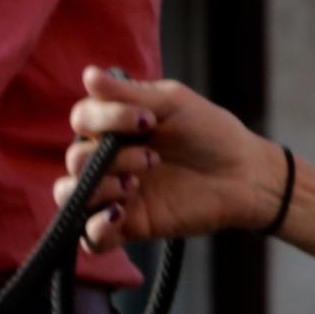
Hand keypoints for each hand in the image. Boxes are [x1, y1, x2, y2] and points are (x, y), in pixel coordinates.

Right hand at [59, 67, 288, 253]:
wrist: (244, 174)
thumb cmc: (211, 132)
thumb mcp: (172, 103)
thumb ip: (128, 94)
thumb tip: (88, 74)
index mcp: (117, 127)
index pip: (82, 119)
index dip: (104, 118)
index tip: (147, 120)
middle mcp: (110, 160)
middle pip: (75, 159)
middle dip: (108, 158)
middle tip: (152, 159)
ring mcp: (116, 195)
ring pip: (70, 197)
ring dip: (97, 188)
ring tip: (135, 185)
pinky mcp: (127, 227)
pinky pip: (89, 238)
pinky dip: (95, 228)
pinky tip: (119, 215)